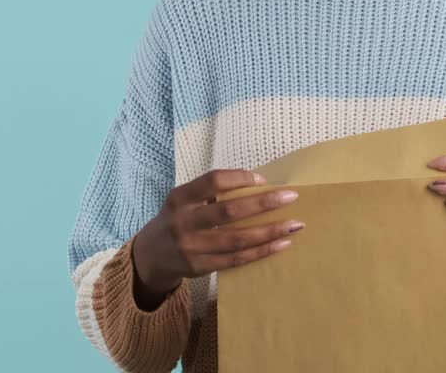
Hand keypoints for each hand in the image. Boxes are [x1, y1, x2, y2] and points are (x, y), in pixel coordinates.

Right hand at [131, 169, 304, 302]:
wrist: (150, 256)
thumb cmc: (177, 219)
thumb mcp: (183, 199)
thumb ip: (210, 192)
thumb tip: (259, 185)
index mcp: (180, 198)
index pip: (213, 181)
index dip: (240, 178)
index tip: (264, 179)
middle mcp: (184, 222)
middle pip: (228, 212)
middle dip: (263, 203)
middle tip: (291, 197)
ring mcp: (192, 248)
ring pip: (237, 239)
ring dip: (269, 231)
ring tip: (294, 224)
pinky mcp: (201, 267)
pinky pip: (236, 259)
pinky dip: (261, 252)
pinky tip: (281, 244)